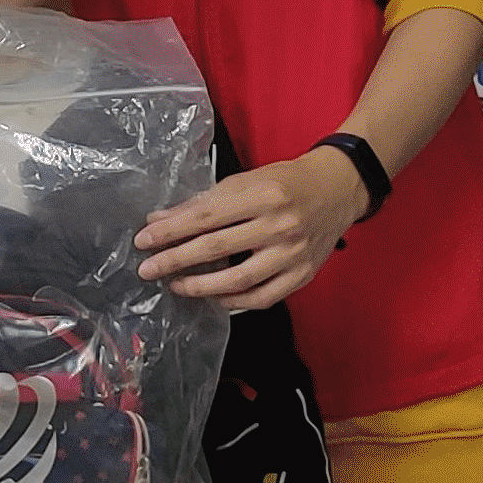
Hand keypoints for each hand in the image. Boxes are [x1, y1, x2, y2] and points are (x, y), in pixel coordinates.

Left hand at [130, 150, 372, 307]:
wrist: (338, 189)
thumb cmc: (286, 182)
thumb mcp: (244, 181)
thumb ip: (202, 202)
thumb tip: (159, 219)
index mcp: (261, 194)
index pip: (205, 217)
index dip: (170, 231)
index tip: (144, 240)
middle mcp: (278, 225)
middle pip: (216, 249)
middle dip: (175, 260)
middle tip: (148, 269)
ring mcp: (293, 253)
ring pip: (237, 280)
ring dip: (200, 286)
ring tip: (176, 285)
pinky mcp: (302, 275)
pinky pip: (262, 298)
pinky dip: (233, 302)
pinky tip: (213, 297)